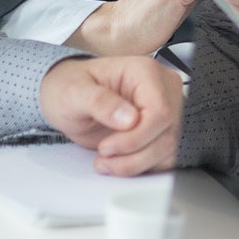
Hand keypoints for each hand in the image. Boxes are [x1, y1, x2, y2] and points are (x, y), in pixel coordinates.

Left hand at [39, 55, 182, 174]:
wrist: (70, 99)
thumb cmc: (70, 87)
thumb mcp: (73, 92)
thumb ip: (100, 102)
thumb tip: (129, 119)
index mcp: (145, 72)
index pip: (160, 112)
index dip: (136, 138)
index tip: (106, 147)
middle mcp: (163, 90)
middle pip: (167, 135)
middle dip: (133, 155)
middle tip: (102, 157)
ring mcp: (166, 111)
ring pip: (168, 150)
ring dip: (135, 164)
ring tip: (106, 162)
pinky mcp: (163, 131)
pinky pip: (165, 157)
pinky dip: (141, 166)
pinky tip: (118, 161)